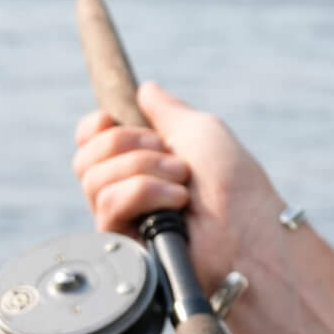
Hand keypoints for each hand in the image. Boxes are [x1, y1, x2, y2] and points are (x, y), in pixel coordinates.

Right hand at [69, 82, 285, 284]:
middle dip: (128, 145)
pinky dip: (144, 192)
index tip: (110, 120)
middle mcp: (127, 188)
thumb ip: (167, 110)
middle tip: (173, 159)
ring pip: (95, 179)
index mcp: (143, 159)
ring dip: (144, 170)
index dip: (94, 128)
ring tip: (182, 184)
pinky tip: (176, 205)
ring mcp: (124, 218)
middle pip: (85, 157)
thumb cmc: (233, 180)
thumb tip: (145, 89)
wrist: (247, 228)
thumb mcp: (199, 130)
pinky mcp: (124, 244)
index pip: (89, 141)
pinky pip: (109, 203)